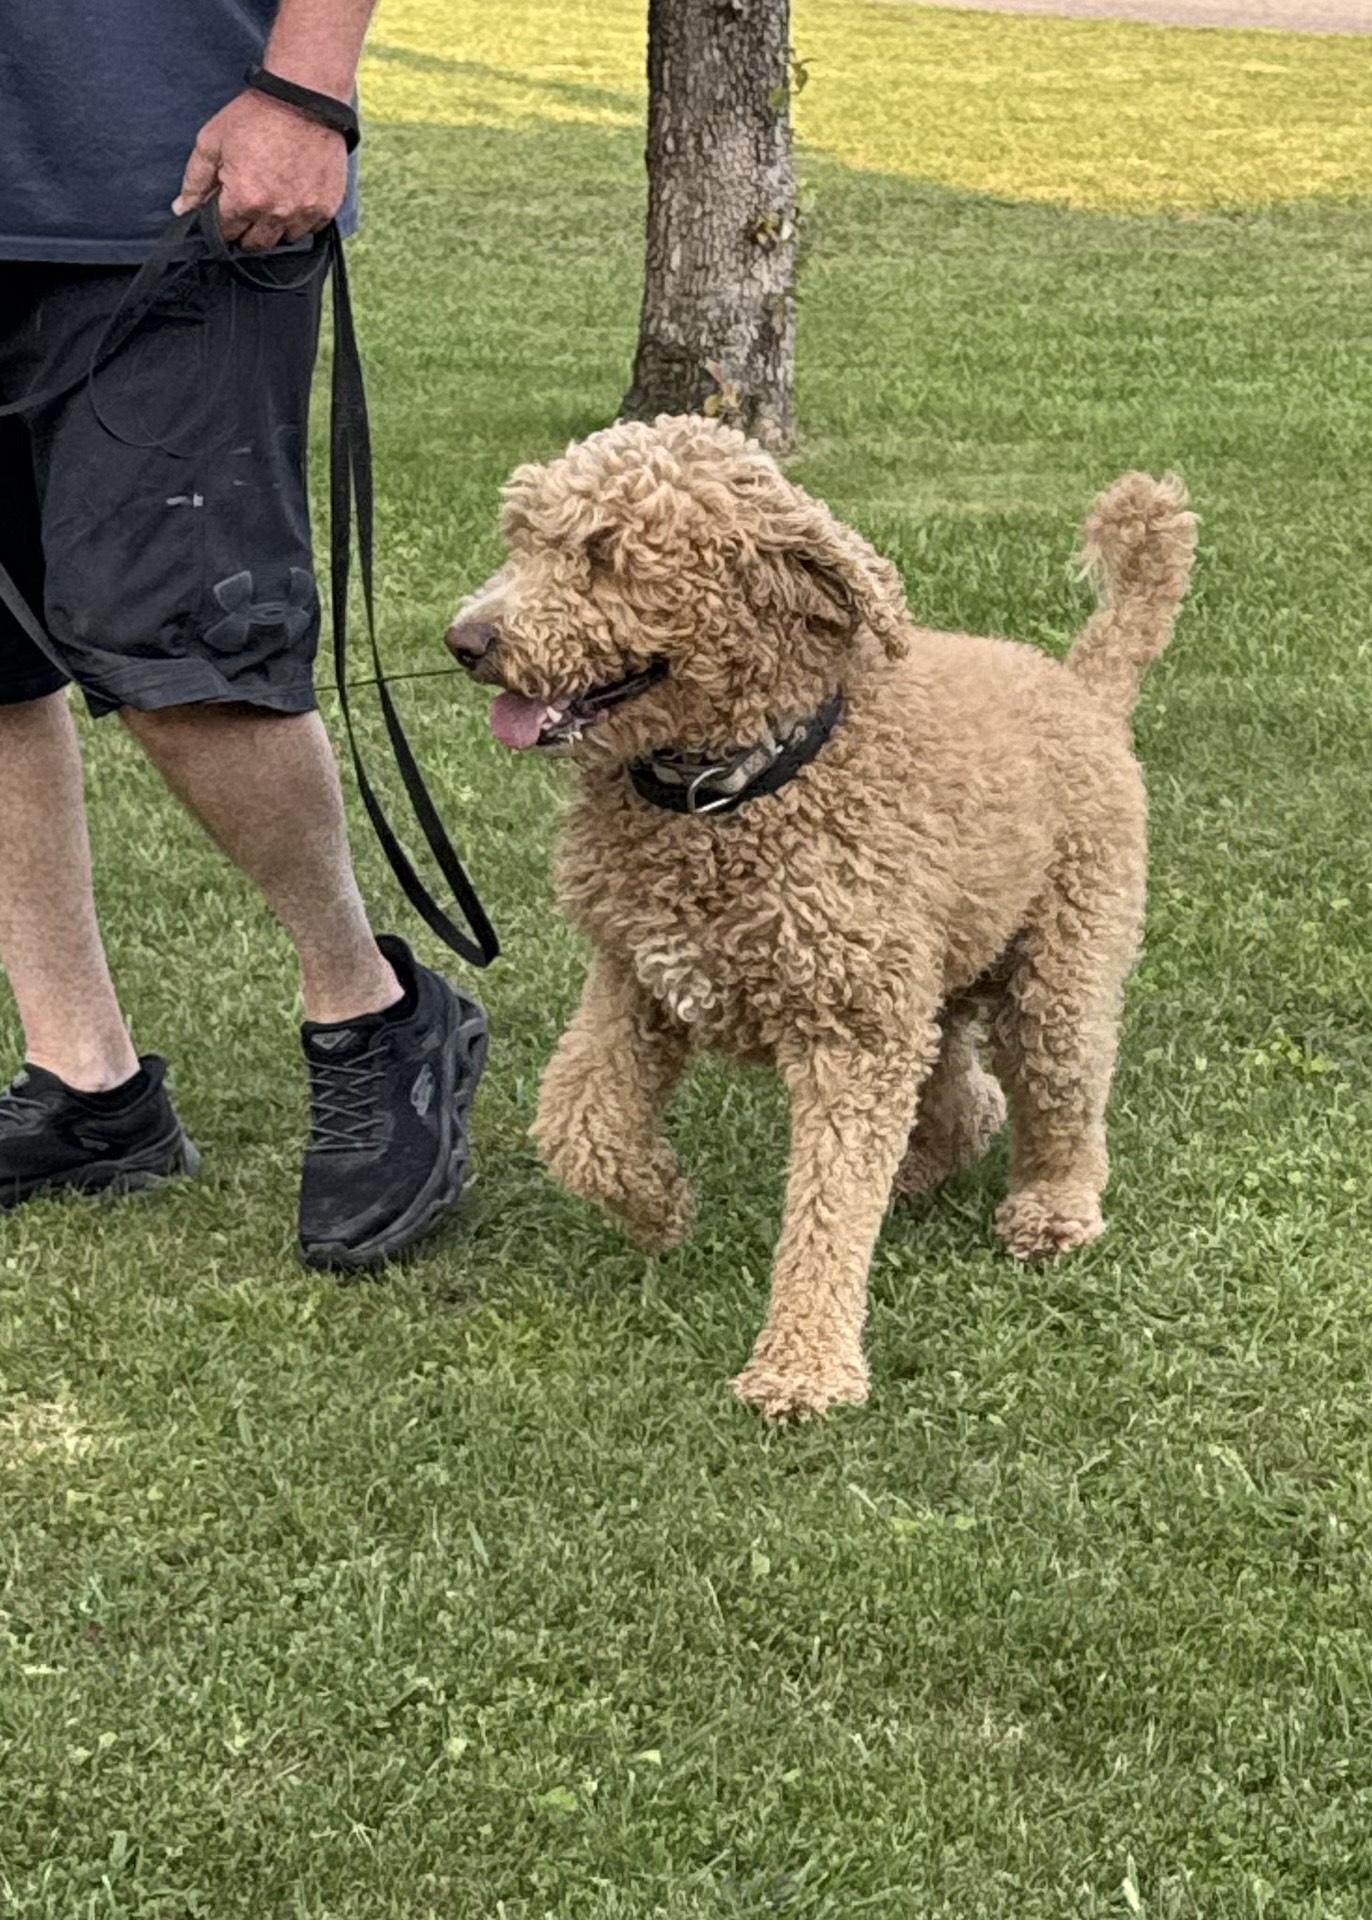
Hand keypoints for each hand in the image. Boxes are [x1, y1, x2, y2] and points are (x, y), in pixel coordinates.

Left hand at [173, 90, 347, 249]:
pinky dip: (300, 219)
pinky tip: (294, 196)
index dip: (220, 223)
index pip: (225, 233)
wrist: (304, 96)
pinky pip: (310, 229)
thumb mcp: (213, 140)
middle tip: (246, 203)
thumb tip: (182, 210)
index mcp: (245, 199)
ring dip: (274, 227)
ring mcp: (304, 212)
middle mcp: (276, 213)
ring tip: (272, 199)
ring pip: (284, 239)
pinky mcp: (326, 207)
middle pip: (255, 244)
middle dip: (245, 229)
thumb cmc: (256, 115)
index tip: (222, 210)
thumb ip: (195, 180)